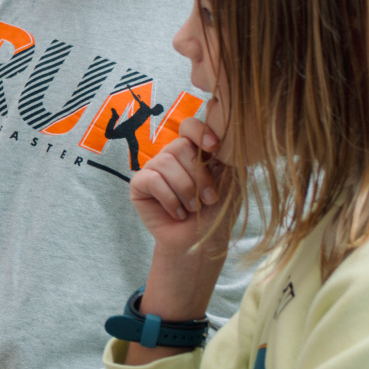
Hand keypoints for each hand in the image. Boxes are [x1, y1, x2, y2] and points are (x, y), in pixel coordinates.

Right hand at [126, 111, 232, 361]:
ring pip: (165, 162)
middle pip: (179, 146)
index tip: (215, 148)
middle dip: (198, 174)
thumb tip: (223, 131)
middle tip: (208, 199)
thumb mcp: (229, 181)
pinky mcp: (139, 186)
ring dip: (184, 189)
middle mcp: (172, 156)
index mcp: (194, 150)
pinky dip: (168, 198)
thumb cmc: (217, 214)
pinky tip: (176, 212)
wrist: (201, 243)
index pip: (190, 125)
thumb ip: (225, 155)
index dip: (200, 131)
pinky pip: (151, 179)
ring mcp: (154, 170)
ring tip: (193, 209)